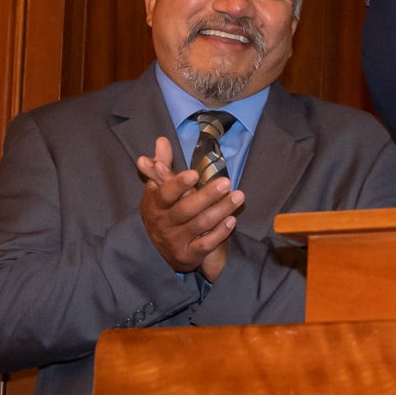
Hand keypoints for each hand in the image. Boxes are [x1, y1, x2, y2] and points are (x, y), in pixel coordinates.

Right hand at [137, 137, 241, 281]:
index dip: (178, 184)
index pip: (165, 194)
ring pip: (201, 225)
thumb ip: (161, 166)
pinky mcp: (189, 255)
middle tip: (226, 182)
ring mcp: (177, 240)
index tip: (195, 174)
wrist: (159, 250)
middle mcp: (165, 223)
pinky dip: (220, 233)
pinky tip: (232, 220)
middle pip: (186, 209)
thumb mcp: (158, 190)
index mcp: (156, 204)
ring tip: (239, 196)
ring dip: (221, 210)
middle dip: (207, 196)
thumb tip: (161, 140)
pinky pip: (206, 245)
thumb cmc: (163, 212)